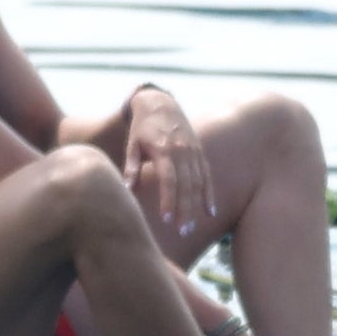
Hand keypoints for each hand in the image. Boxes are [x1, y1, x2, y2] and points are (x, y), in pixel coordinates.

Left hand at [117, 85, 213, 240]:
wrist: (161, 103)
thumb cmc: (142, 128)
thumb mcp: (132, 145)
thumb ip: (131, 167)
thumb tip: (126, 190)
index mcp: (164, 149)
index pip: (169, 179)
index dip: (168, 200)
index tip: (166, 219)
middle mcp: (182, 151)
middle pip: (186, 185)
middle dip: (185, 209)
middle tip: (182, 232)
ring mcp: (193, 152)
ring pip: (198, 183)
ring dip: (196, 207)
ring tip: (191, 227)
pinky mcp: (200, 153)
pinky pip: (207, 176)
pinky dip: (209, 194)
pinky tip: (210, 212)